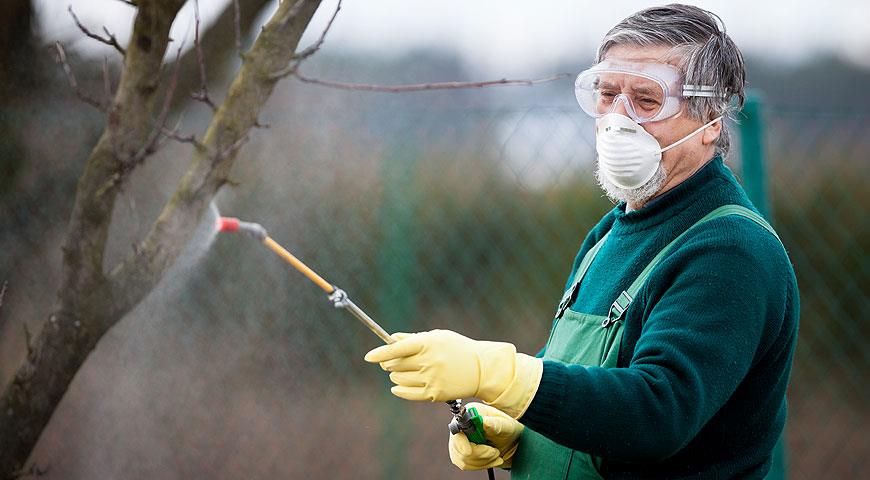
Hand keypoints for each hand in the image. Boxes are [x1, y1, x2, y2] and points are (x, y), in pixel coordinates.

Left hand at [364, 330, 542, 417]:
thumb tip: (391, 339)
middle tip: (392, 361)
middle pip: (395, 364)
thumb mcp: (437, 337)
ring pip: (398, 379)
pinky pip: (407, 393)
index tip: (369, 357)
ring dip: (396, 375)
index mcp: (428, 344)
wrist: (481, 369)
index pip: (397, 349)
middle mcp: (429, 362)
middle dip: (389, 363)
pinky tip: (398, 386)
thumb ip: (413, 338)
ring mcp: (431, 379)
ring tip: (406, 371)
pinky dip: (399, 390)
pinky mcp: (434, 394)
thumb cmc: (457, 349)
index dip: (380, 353)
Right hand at [449, 403, 523, 469]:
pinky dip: (481, 465)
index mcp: (468, 415)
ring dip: (483, 461)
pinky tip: (492, 460)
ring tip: (496, 454)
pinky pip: (465, 465)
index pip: (457, 431)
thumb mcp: (505, 425)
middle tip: (496, 452)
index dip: (461, 443)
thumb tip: (483, 422)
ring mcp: (458, 441)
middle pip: (459, 448)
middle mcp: (460, 427)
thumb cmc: (507, 428)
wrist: (511, 439)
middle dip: (480, 454)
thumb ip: (494, 424)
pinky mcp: (460, 453)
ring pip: (463, 460)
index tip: (469, 452)